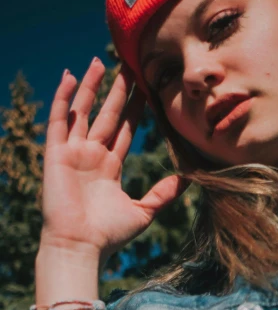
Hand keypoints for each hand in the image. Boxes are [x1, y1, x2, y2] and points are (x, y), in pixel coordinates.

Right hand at [41, 58, 185, 261]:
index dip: (135, 109)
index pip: (125, 131)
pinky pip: (59, 120)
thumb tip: (188, 179)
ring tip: (101, 62)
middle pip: (107, 116)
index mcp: (109, 168)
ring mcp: (73, 153)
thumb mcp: (144, 211)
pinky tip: (69, 76)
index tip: (146, 88)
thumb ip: (164, 193)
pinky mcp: (56, 154)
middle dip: (118, 92)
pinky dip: (63, 98)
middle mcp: (91, 156)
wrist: (81, 247)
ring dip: (91, 87)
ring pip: (83, 112)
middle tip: (130, 66)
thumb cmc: (109, 235)